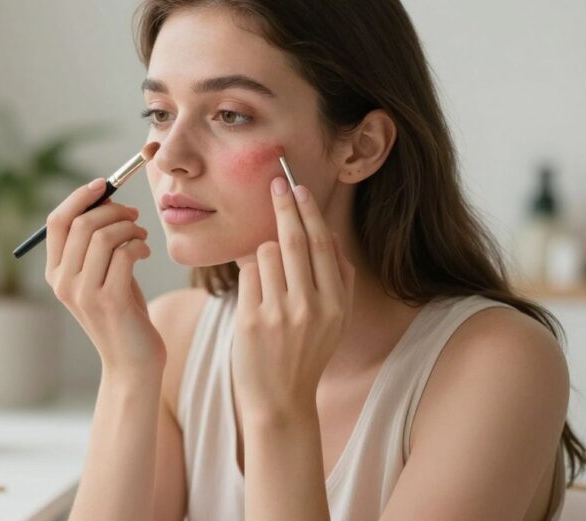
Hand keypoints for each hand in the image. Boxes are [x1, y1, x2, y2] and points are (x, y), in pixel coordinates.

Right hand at [45, 178, 164, 376]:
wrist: (132, 362)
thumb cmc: (122, 313)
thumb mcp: (103, 274)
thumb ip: (97, 241)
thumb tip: (105, 196)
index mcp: (55, 273)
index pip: (56, 221)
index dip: (79, 197)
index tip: (104, 185)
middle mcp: (63, 282)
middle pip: (81, 223)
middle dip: (112, 209)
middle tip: (134, 214)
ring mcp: (83, 293)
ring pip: (103, 236)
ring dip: (129, 227)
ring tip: (142, 235)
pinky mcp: (109, 301)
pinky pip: (124, 253)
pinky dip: (138, 244)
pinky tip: (145, 252)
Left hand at [231, 177, 355, 421]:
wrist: (280, 402)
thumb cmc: (305, 356)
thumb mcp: (334, 323)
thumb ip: (338, 282)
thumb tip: (331, 240)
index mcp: (335, 304)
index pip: (323, 245)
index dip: (310, 212)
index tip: (299, 188)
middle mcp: (311, 306)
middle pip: (295, 240)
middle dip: (284, 206)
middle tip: (275, 183)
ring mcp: (280, 313)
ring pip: (265, 254)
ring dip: (262, 255)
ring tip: (267, 280)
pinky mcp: (251, 320)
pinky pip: (247, 276)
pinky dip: (248, 278)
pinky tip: (254, 299)